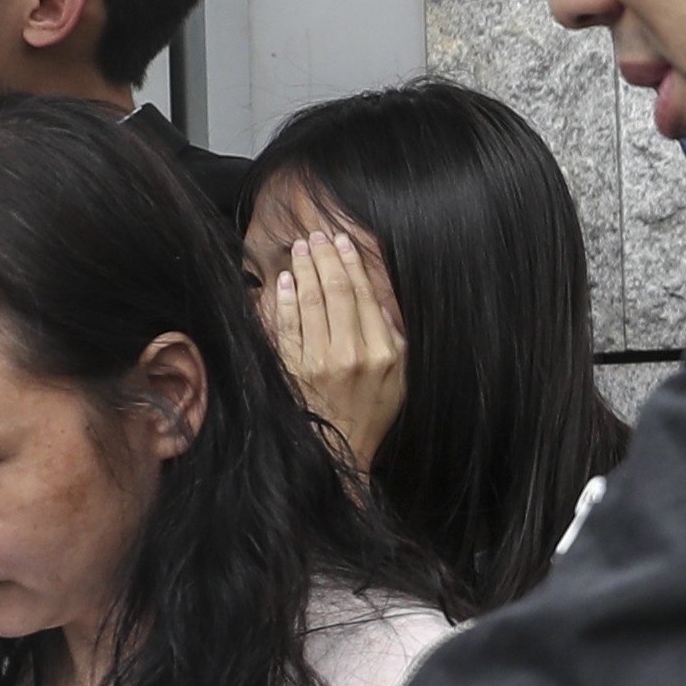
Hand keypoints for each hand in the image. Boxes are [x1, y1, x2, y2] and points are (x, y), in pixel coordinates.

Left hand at [259, 220, 408, 473]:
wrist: (340, 450)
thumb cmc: (373, 412)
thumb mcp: (400, 378)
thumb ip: (394, 337)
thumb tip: (380, 300)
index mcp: (383, 352)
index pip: (365, 296)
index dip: (352, 264)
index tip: (342, 241)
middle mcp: (352, 354)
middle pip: (337, 292)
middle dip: (325, 258)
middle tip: (317, 235)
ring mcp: (320, 361)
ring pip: (310, 302)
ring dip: (304, 270)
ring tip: (301, 248)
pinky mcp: (295, 369)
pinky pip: (288, 326)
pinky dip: (285, 300)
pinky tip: (285, 280)